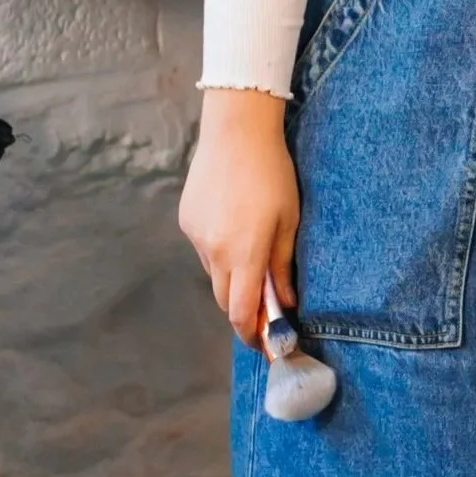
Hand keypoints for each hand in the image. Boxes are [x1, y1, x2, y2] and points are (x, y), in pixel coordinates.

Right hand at [180, 88, 299, 344]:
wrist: (235, 131)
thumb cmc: (272, 174)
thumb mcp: (289, 222)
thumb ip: (283, 266)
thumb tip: (286, 303)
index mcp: (242, 253)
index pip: (240, 313)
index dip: (252, 335)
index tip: (266, 345)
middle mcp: (213, 250)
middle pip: (224, 300)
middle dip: (243, 312)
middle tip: (266, 313)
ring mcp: (196, 236)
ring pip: (214, 275)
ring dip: (233, 280)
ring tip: (255, 263)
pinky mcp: (186, 221)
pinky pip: (204, 250)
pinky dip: (221, 254)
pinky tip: (237, 231)